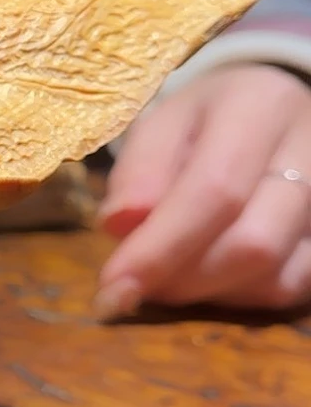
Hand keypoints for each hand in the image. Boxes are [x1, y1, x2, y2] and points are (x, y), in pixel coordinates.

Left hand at [96, 63, 310, 315]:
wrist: (273, 110)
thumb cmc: (206, 120)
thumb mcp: (159, 125)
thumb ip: (137, 172)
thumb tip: (119, 227)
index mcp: (258, 109)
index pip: (215, 191)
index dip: (160, 248)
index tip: (113, 286)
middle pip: (253, 244)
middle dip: (182, 279)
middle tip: (134, 286)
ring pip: (276, 277)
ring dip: (208, 292)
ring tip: (168, 273)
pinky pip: (293, 288)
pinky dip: (241, 297)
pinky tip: (209, 277)